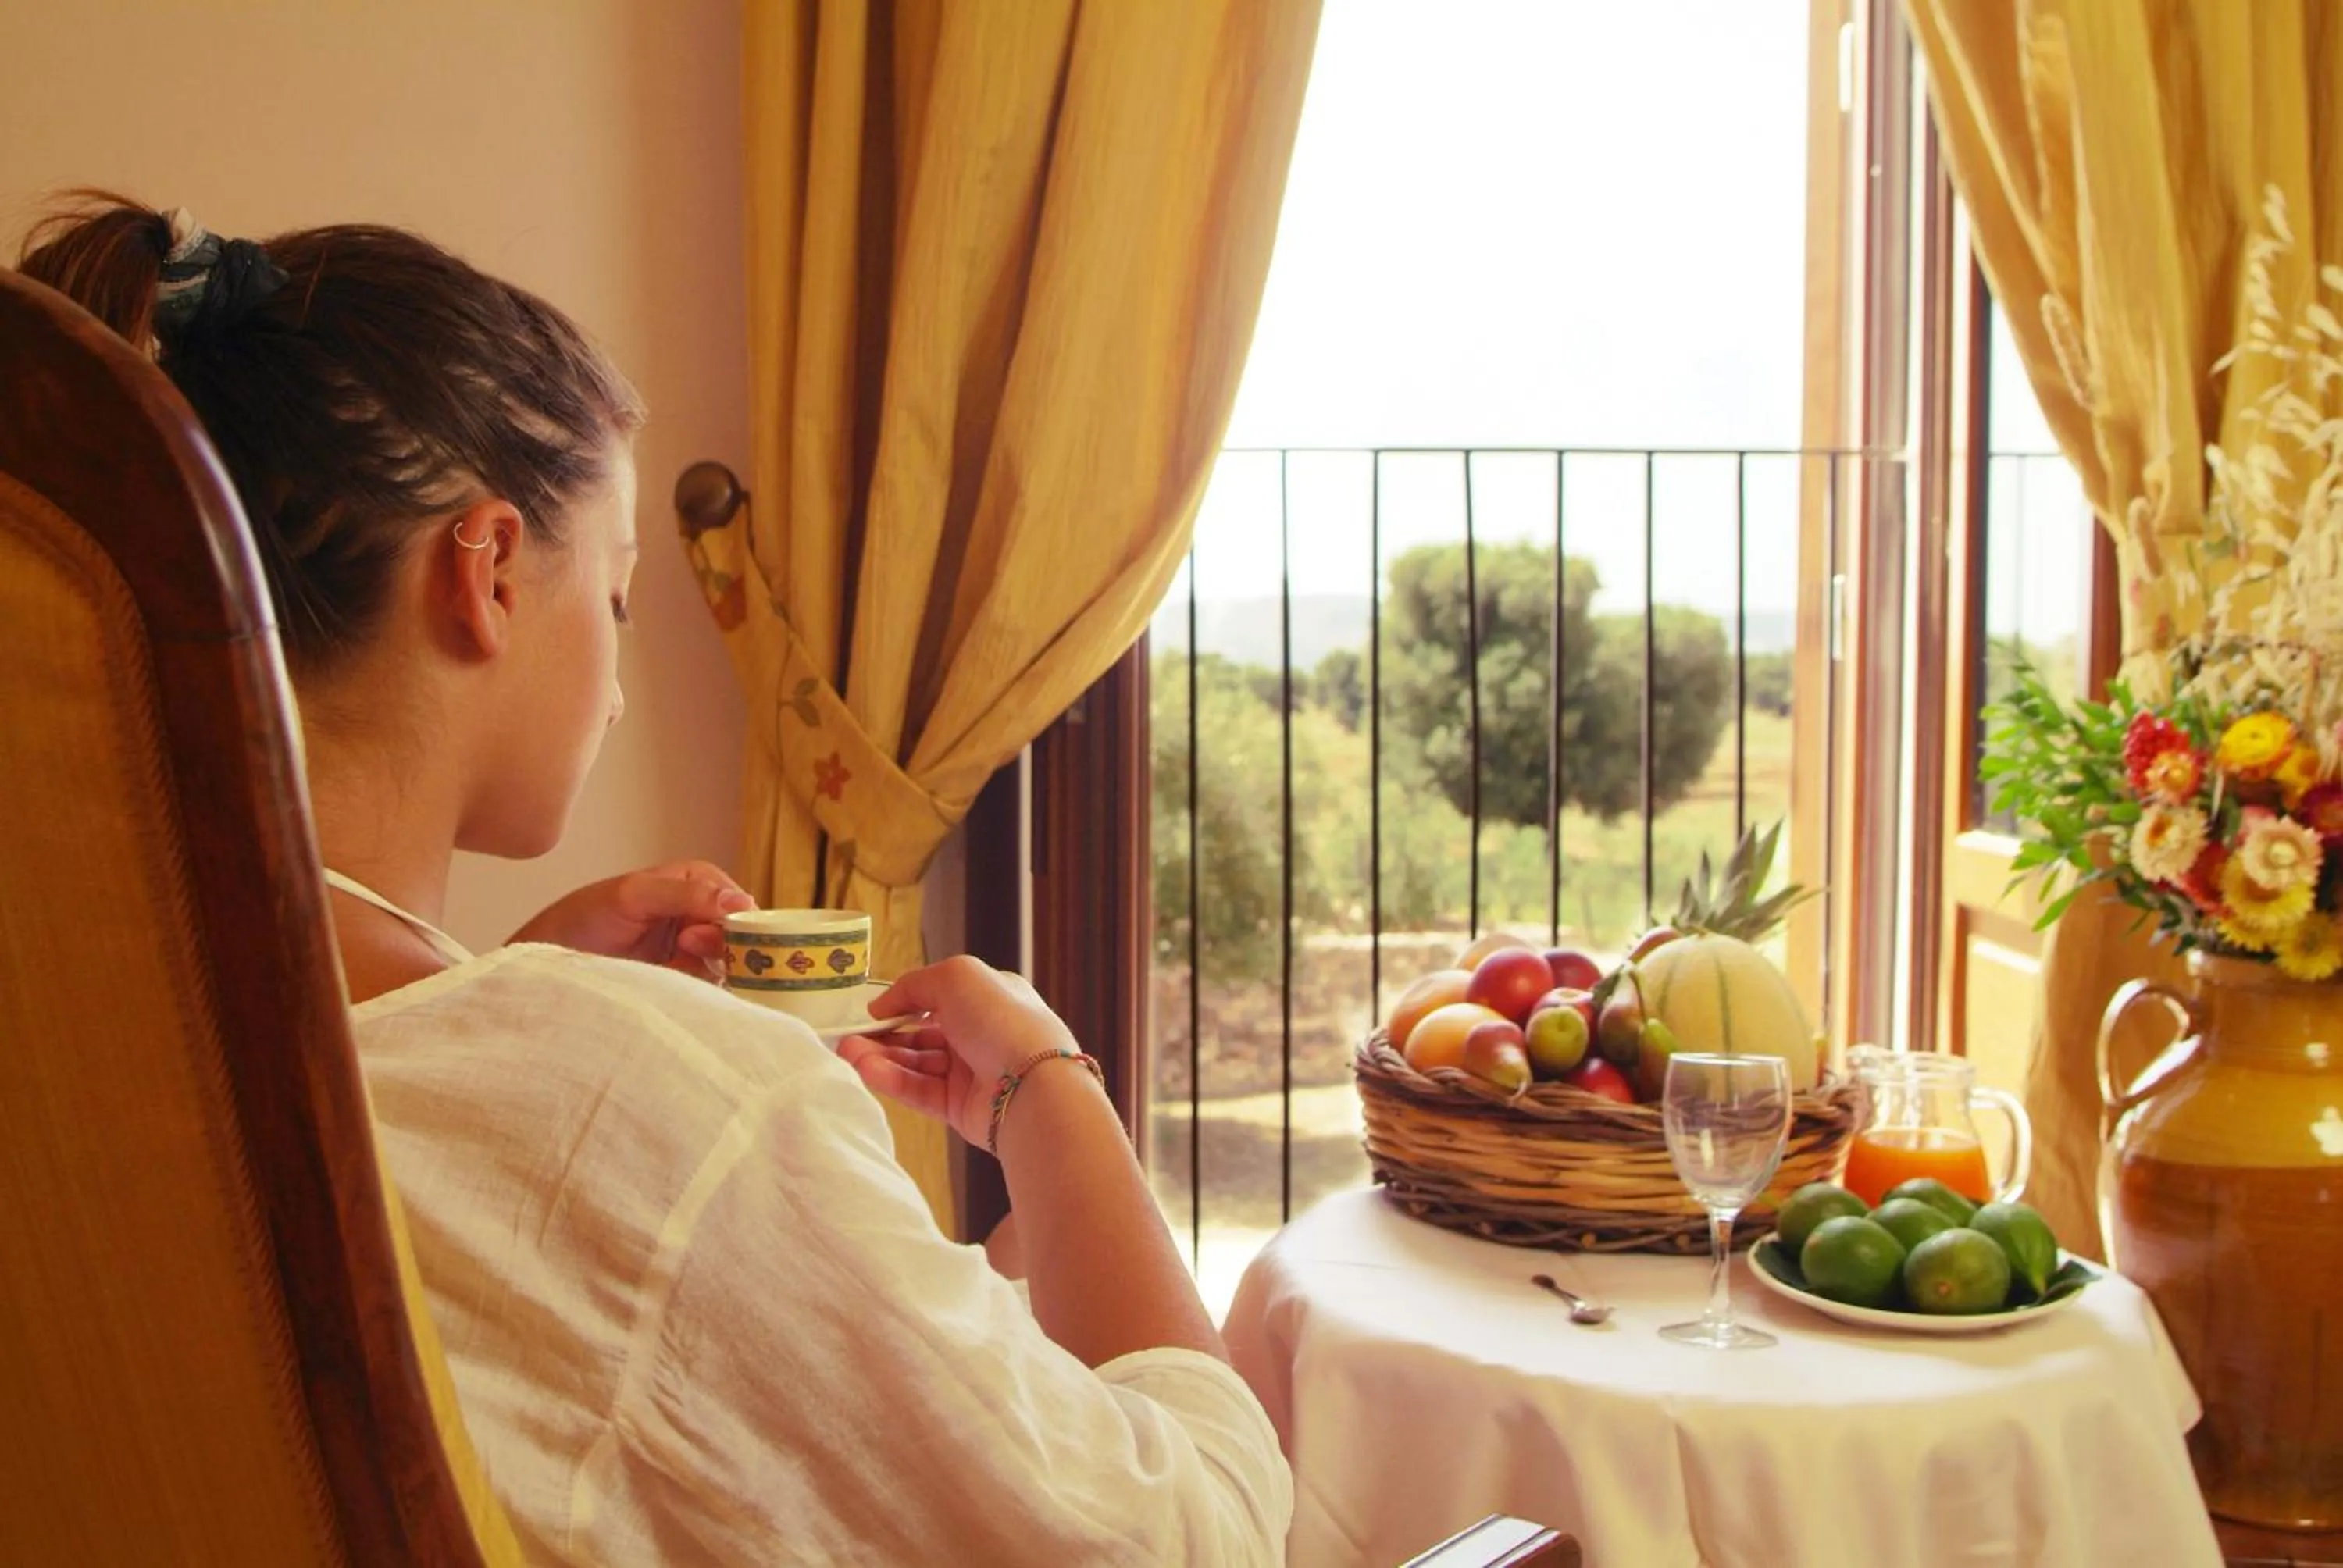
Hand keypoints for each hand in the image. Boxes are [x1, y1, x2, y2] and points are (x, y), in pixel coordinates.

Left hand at [507, 860, 754, 979]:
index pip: (739, 902)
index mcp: (696, 883)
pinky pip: (707, 987)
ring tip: (669, 962)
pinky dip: (695, 988)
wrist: (550, 962)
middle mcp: (699, 914)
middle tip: (686, 945)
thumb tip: (741, 901)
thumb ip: (687, 894)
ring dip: (703, 966)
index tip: (713, 931)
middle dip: (720, 944)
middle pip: (740, 936)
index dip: (736, 920)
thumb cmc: (584, 917)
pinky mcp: (682, 980)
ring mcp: (692, 950)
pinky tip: (669, 980)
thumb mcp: (634, 895)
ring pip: (727, 964)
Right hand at [836, 956, 1079, 1146]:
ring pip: (916, 1063)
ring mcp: (972, 1072)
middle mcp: (981, 1034)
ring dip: (880, 1057)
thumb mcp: (955, 977)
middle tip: (848, 1036)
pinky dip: (892, 1081)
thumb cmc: (1001, 1019)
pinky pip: (919, 1091)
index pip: (937, 997)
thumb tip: (882, 1004)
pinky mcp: (961, 1108)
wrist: (1033, 1085)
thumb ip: (913, 985)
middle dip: (883, 1034)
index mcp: (988, 998)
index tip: (870, 1009)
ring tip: (847, 1053)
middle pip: (921, 1033)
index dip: (902, 1002)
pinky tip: (866, 1071)